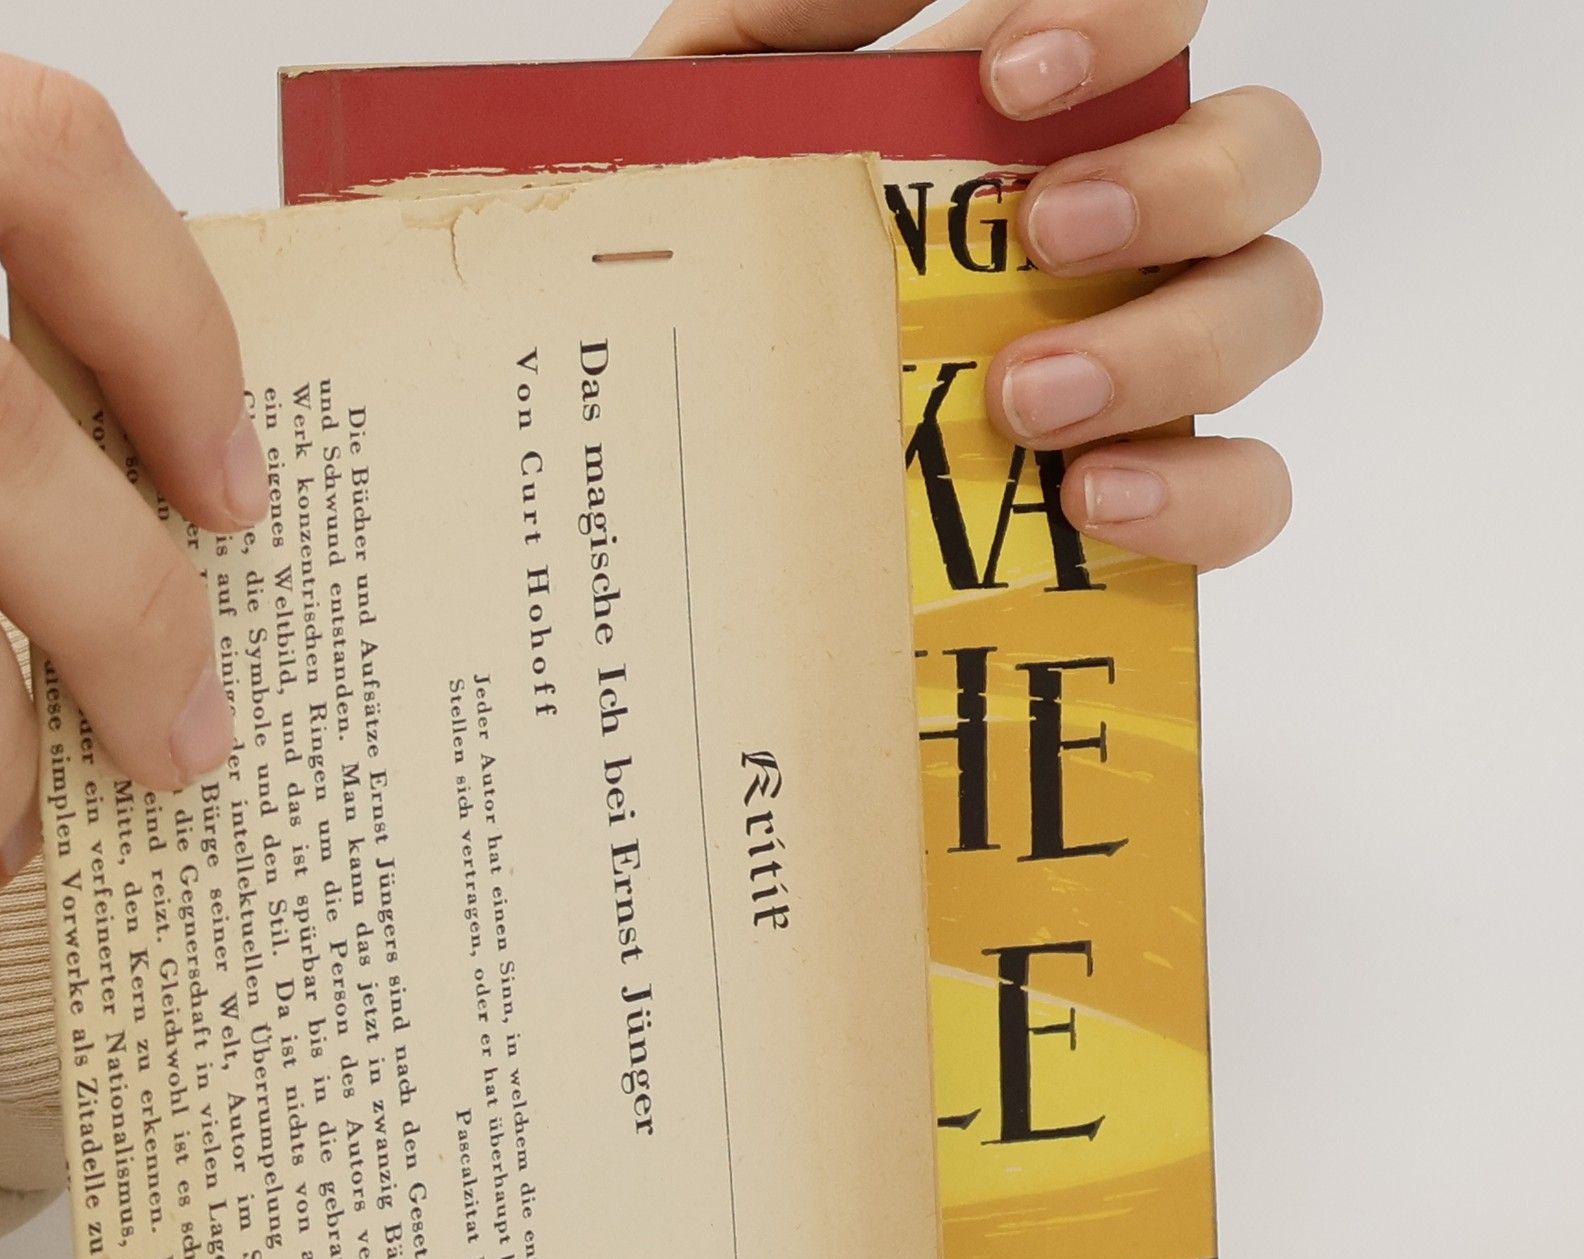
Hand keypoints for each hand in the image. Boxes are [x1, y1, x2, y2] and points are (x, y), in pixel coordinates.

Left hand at [640, 0, 1320, 571]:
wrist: (694, 454)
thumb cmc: (735, 274)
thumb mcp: (726, 131)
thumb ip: (797, 30)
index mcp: (1056, 120)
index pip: (1164, 15)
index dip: (1127, 19)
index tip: (1008, 79)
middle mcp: (1143, 222)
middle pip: (1264, 153)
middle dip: (1174, 185)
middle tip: (1042, 236)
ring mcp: (1161, 356)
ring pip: (1274, 308)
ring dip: (1169, 345)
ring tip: (1027, 399)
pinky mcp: (1159, 492)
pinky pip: (1248, 487)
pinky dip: (1198, 491)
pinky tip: (1087, 500)